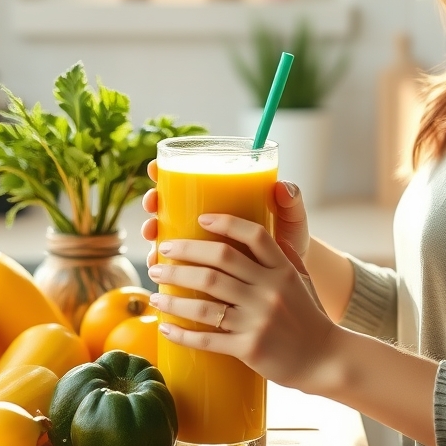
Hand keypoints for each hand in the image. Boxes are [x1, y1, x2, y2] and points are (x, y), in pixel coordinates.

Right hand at [140, 161, 311, 270]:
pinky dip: (163, 266)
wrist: (291, 276)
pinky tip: (159, 270)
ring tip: (155, 239)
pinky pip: (175, 264)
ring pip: (166, 231)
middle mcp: (206, 215)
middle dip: (154, 201)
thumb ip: (291, 202)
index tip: (155, 169)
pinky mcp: (200, 267)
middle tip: (154, 204)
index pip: (188, 174)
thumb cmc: (288, 239)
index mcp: (224, 195)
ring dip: (154, 233)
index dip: (165, 171)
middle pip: (169, 201)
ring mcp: (201, 241)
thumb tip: (282, 188)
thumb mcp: (292, 219)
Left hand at [148, 214, 337, 392]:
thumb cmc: (308, 316)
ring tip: (153, 292)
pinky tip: (164, 328)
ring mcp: (259, 319)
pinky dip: (181, 333)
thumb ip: (283, 255)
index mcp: (282, 270)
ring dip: (173, 295)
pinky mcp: (249, 348)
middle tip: (159, 255)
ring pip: (205, 302)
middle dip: (183, 255)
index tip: (200, 219)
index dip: (225, 223)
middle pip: (218, 263)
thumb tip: (261, 230)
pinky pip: (207, 339)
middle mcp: (269, 290)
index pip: (254, 236)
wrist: (324, 359)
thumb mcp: (301, 280)